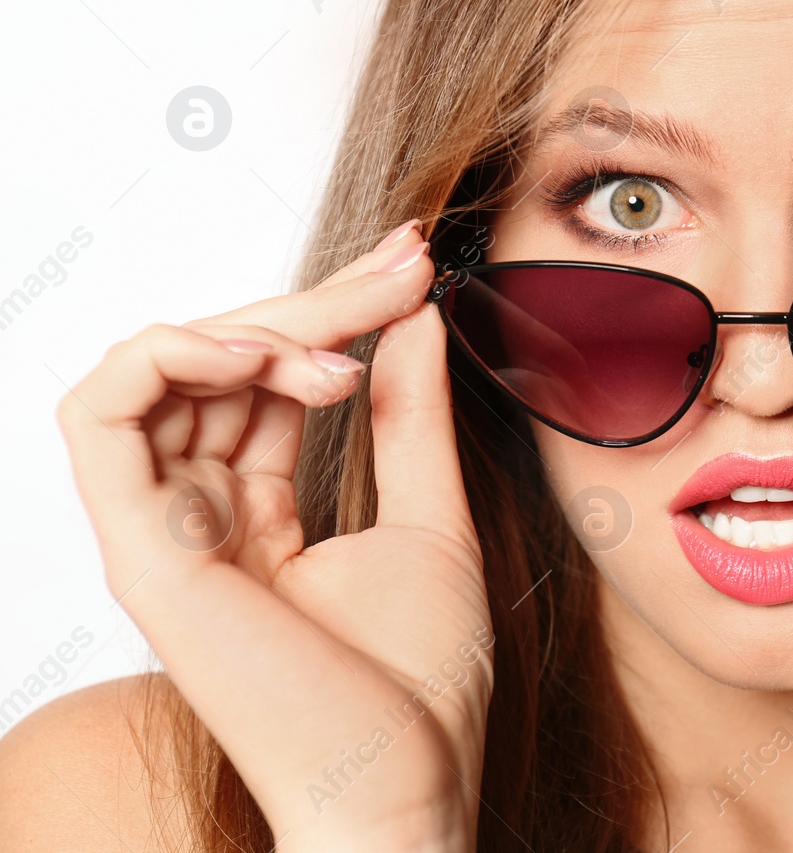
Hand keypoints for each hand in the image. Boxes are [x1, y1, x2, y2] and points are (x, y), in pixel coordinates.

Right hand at [56, 224, 490, 852]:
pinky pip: (102, 415)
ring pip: (159, 370)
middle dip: (312, 302)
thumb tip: (413, 320)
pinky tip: (263, 356)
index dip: (333, 310)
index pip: (267, 380)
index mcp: (255, 514)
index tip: (414, 266)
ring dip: (251, 327)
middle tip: (401, 270)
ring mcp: (164, 533)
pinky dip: (172, 357)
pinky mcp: (144, 551)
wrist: (407, 786)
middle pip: (219, 365)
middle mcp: (198, 517)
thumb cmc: (419, 685)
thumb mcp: (428, 518)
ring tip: (338, 350)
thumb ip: (408, 418)